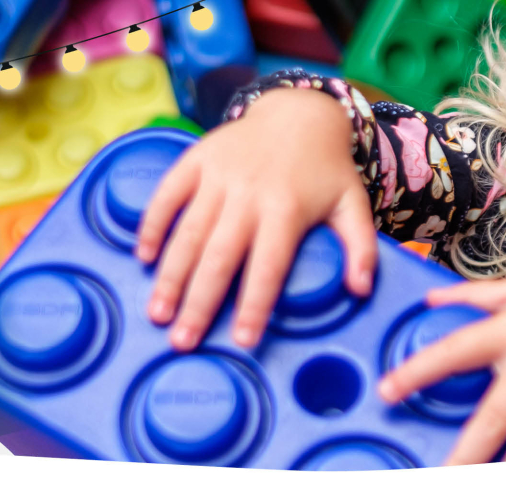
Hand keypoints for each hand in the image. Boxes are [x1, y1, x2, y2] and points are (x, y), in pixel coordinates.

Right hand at [136, 88, 379, 349]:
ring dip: (170, 275)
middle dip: (198, 302)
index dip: (255, 305)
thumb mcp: (352, 204)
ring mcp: (218, 176)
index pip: (268, 266)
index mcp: (287, 209)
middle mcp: (249, 194)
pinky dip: (152, 225)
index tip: (241, 341)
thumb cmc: (325, 170)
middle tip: (181, 342)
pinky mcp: (196, 159)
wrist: (298, 112)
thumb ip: (361, 247)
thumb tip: (361, 290)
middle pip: (220, 256)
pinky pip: (168, 194)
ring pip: (189, 231)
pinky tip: (144, 258)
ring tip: (157, 313)